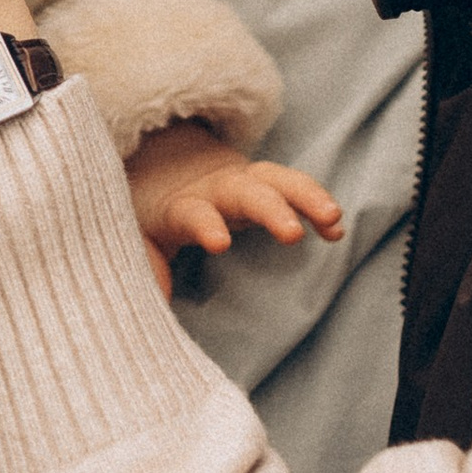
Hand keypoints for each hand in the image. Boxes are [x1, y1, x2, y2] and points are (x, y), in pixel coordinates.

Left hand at [125, 120, 343, 271]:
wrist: (163, 164)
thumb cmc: (153, 215)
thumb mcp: (136, 240)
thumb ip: (143, 269)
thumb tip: (146, 308)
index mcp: (181, 206)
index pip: (193, 213)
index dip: (205, 224)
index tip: (219, 242)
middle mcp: (216, 189)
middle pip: (244, 191)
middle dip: (269, 209)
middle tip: (291, 234)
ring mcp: (244, 182)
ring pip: (276, 179)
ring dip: (306, 196)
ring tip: (332, 220)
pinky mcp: (265, 184)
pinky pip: (295, 188)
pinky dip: (315, 204)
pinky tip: (334, 230)